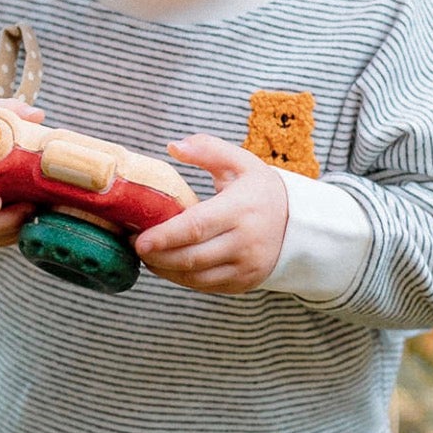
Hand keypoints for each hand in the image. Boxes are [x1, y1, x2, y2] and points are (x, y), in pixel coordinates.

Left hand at [134, 135, 287, 293]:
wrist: (299, 224)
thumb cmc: (260, 190)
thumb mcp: (240, 162)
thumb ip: (208, 149)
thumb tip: (173, 146)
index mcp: (241, 209)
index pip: (196, 227)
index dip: (165, 236)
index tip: (138, 239)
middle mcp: (245, 243)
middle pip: (191, 257)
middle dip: (157, 255)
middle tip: (133, 245)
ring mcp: (245, 267)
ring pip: (195, 278)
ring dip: (165, 270)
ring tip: (146, 255)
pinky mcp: (243, 284)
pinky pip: (205, 287)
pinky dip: (181, 279)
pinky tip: (166, 265)